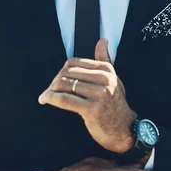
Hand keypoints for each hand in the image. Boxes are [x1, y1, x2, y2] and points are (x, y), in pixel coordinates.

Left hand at [38, 38, 135, 152]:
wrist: (125, 130)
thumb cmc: (116, 105)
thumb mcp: (113, 80)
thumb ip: (105, 60)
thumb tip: (102, 41)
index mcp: (107, 70)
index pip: (74, 63)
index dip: (61, 72)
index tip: (56, 82)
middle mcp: (105, 79)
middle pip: (67, 73)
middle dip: (54, 82)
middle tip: (49, 91)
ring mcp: (99, 94)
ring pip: (65, 85)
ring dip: (50, 91)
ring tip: (45, 96)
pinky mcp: (92, 109)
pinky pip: (65, 99)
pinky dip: (51, 98)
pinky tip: (45, 100)